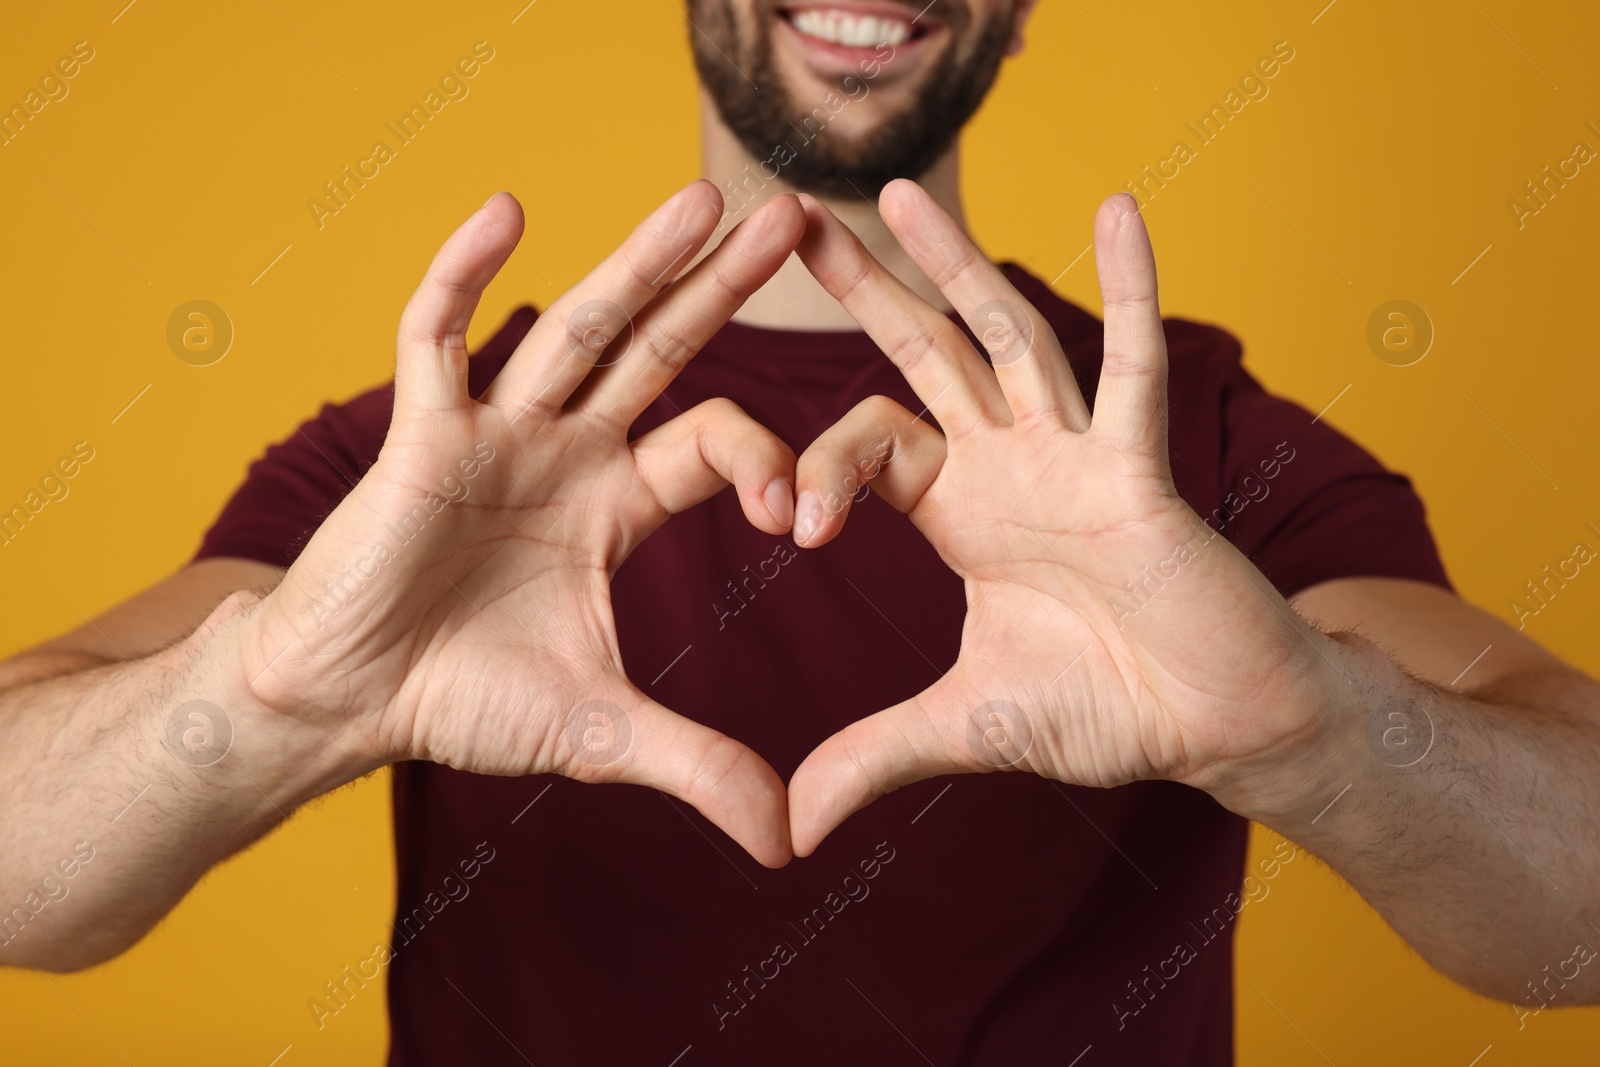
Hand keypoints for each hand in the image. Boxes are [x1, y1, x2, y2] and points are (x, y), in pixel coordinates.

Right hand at [241, 183, 805, 866]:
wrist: (346, 704)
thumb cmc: (465, 702)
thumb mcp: (602, 736)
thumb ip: (698, 767)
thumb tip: (791, 844)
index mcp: (617, 503)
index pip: (711, 440)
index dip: (764, 455)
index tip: (801, 508)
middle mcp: (566, 451)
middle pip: (660, 351)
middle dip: (723, 289)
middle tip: (795, 217)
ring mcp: (494, 434)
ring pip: (576, 329)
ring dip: (638, 262)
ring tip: (705, 198)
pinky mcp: (419, 436)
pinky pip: (439, 338)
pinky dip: (466, 277)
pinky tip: (507, 210)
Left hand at [784, 181, 1341, 854]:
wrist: (1212, 728)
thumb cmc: (1104, 710)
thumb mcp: (964, 727)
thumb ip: (872, 757)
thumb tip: (783, 830)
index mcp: (960, 511)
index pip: (868, 445)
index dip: (817, 471)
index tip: (786, 530)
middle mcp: (1010, 465)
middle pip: (922, 356)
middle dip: (863, 291)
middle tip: (792, 218)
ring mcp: (1075, 456)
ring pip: (1007, 336)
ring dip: (955, 264)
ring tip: (897, 192)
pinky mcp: (1143, 470)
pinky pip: (1135, 368)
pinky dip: (1133, 289)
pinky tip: (1120, 208)